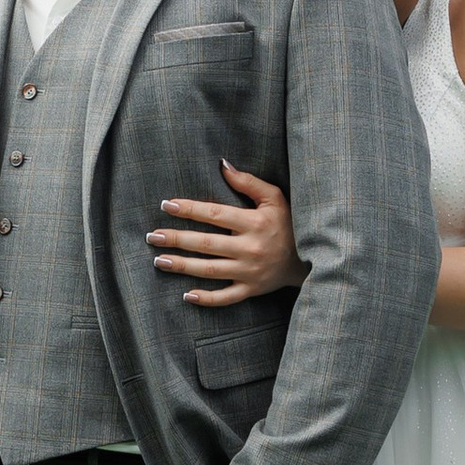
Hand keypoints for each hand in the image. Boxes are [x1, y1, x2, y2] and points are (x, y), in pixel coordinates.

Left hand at [147, 163, 301, 307]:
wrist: (311, 257)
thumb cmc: (290, 223)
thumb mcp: (275, 198)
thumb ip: (248, 182)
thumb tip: (222, 165)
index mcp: (254, 223)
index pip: (215, 215)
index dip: (189, 209)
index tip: (167, 205)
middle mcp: (250, 249)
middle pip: (206, 244)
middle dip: (177, 239)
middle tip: (152, 236)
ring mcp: (250, 272)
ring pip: (210, 271)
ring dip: (183, 266)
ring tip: (159, 260)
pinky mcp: (252, 290)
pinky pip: (227, 297)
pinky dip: (207, 299)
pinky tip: (186, 295)